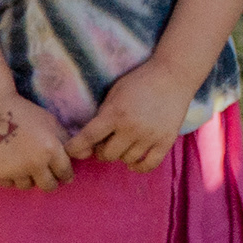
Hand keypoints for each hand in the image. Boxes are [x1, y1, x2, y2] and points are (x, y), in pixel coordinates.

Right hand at [0, 90, 73, 190]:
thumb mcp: (51, 122)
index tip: (62, 173)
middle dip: (50, 180)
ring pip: (28, 186)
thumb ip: (67, 140)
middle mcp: (34, 164)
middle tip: (45, 172)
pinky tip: (11, 164)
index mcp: (51, 150)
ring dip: (29, 178)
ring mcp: (14, 170)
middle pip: (49, 186)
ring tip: (24, 164)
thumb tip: (85, 156)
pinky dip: (11, 177)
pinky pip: (9, 185)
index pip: (65, 174)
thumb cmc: (26, 113)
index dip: (65, 173)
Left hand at [66, 59, 194, 171]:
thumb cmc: (139, 81)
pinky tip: (134, 160)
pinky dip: (138, 166)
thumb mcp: (115, 92)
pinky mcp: (166, 141)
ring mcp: (150, 136)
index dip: (75, 147)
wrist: (173, 75)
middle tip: (105, 142)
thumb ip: (102, 115)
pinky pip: (148, 165)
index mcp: (115, 113)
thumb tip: (86, 141)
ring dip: (121, 154)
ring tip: (123, 144)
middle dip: (102, 150)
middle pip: (107, 155)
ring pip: (126, 160)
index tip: (70, 151)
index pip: (88, 138)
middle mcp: (131, 128)